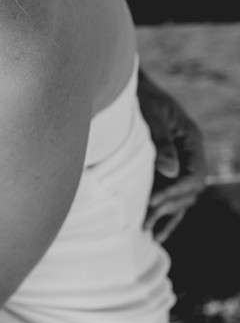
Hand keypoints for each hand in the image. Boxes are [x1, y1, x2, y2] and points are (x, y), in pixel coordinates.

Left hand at [136, 67, 206, 241]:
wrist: (128, 88)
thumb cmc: (140, 98)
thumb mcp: (150, 115)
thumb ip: (160, 141)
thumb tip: (170, 171)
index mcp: (191, 141)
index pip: (193, 174)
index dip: (175, 190)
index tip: (153, 200)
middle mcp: (189, 155)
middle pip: (188, 190)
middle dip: (169, 206)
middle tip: (146, 221)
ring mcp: (178, 163)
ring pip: (181, 196)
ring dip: (166, 215)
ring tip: (150, 234)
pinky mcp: (163, 169)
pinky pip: (169, 194)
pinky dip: (163, 211)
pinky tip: (153, 229)